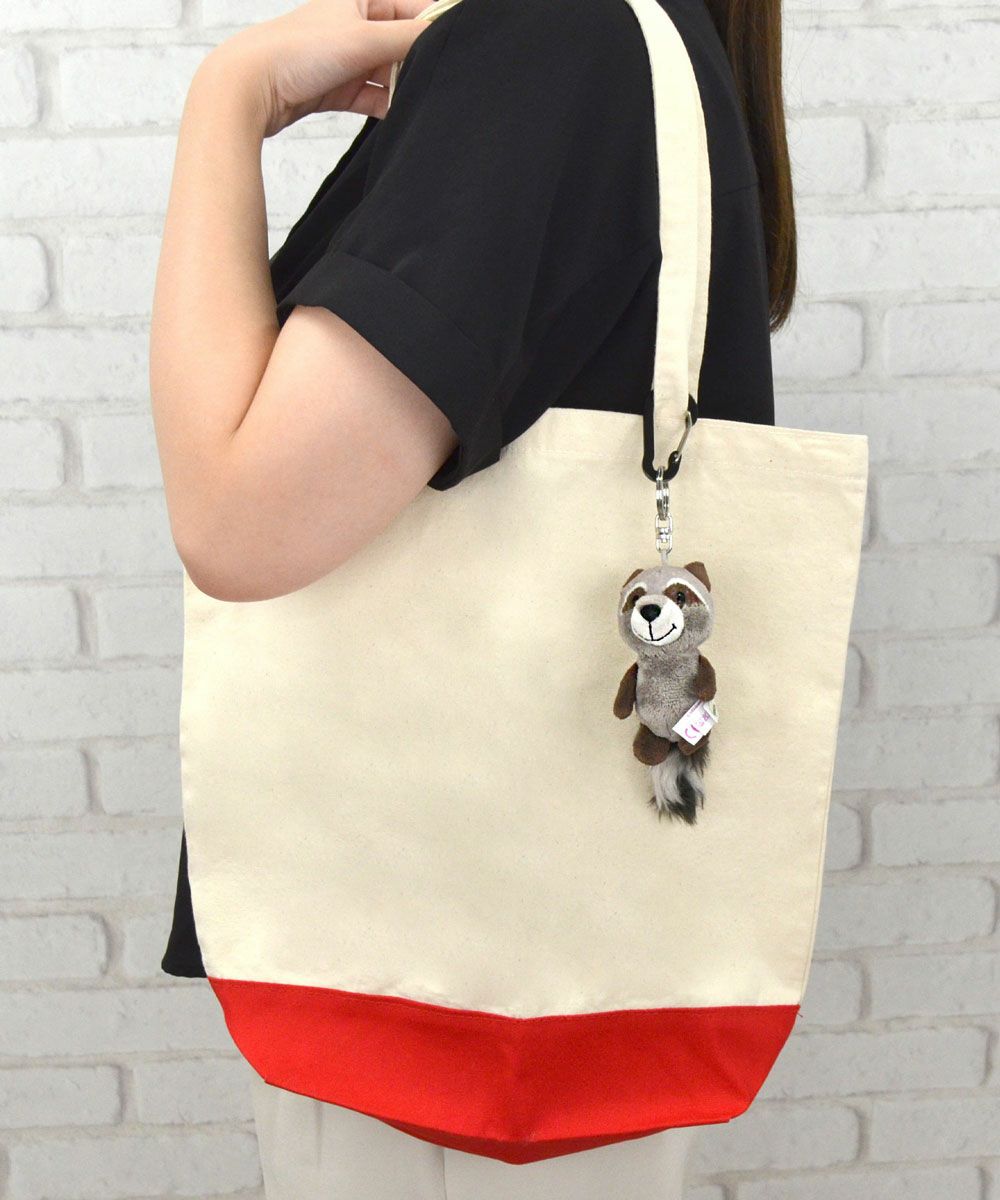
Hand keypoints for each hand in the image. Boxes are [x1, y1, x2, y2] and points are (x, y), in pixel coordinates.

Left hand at [204, 0, 432, 136]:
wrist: (250, 87)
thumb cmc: (297, 52)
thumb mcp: (363, 38)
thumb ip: (408, 38)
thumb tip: (443, 35)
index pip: (412, 7)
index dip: (434, 26)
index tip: (454, 47)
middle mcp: (353, 25)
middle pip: (401, 43)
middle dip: (417, 62)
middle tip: (437, 80)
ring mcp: (345, 59)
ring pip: (388, 73)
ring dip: (402, 87)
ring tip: (417, 99)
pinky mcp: (338, 89)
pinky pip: (373, 98)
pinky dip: (386, 106)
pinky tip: (399, 114)